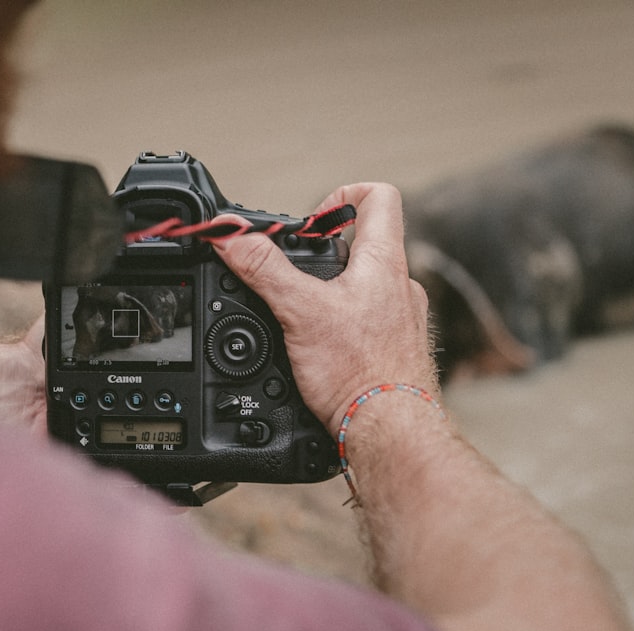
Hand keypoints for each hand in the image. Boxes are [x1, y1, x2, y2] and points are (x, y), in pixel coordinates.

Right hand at [213, 183, 436, 433]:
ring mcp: (402, 321)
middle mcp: (400, 287)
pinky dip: (343, 328)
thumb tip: (231, 236)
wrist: (390, 432)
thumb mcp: (299, 311)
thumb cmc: (361, 374)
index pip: (379, 197)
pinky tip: (322, 351)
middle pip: (366, 245)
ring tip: (302, 316)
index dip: (342, 195)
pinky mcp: (396, 353)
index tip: (312, 221)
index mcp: (384, 262)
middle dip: (324, 254)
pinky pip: (369, 325)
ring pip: (367, 288)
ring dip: (333, 294)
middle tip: (294, 274)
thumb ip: (263, 269)